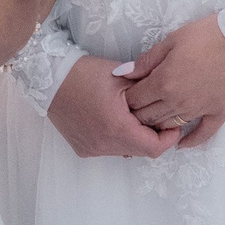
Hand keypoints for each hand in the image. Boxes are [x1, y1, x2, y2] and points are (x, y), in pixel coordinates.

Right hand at [47, 54, 181, 159]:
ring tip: (136, 116)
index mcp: (117, 127)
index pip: (153, 148)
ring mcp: (92, 149)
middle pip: (141, 151)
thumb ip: (147, 92)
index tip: (173, 123)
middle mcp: (103, 144)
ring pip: (126, 151)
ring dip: (136, 137)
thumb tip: (168, 100)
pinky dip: (119, 138)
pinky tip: (117, 120)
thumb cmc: (86, 73)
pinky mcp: (82, 148)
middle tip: (159, 118)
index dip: (168, 138)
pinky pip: (109, 149)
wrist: (50, 78)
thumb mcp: (123, 77)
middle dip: (154, 137)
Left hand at [121, 14, 224, 149]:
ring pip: (170, 126)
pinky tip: (181, 143)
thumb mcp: (174, 39)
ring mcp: (199, 110)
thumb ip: (147, 60)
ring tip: (153, 122)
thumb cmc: (210, 34)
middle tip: (135, 111)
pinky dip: (190, 141)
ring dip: (158, 126)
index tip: (126, 96)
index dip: (127, 98)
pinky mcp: (219, 113)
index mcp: (164, 81)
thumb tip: (121, 73)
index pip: (135, 99)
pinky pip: (202, 134)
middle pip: (149, 117)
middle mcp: (178, 101)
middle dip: (138, 115)